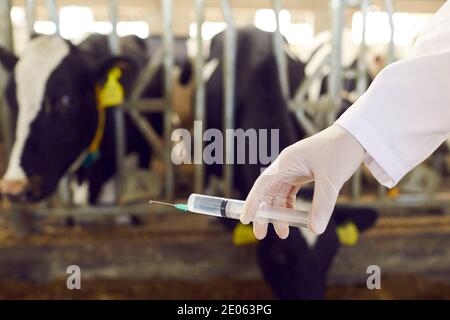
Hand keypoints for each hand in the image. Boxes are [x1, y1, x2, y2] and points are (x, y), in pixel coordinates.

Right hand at [241, 124, 364, 238]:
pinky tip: (293, 218)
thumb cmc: (341, 150)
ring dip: (278, 212)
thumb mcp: (331, 180)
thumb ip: (322, 205)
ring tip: (282, 232)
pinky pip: (290, 192)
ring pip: (279, 194)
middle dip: (263, 213)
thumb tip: (315, 230)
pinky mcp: (303, 172)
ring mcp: (294, 169)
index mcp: (287, 163)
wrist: (356, 135)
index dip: (253, 202)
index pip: (263, 184)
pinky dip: (290, 206)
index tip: (245, 219)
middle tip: (261, 234)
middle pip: (268, 191)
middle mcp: (286, 166)